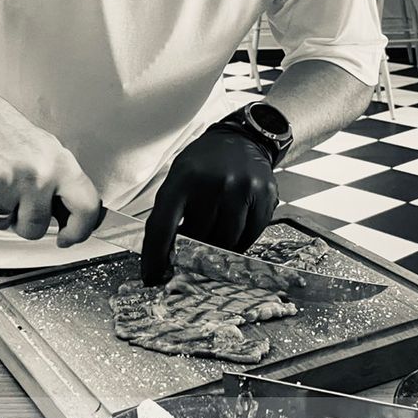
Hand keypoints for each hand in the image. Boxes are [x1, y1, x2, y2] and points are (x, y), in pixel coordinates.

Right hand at [0, 90, 102, 245]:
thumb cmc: (11, 135)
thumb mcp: (48, 152)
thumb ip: (61, 184)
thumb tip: (73, 220)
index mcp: (61, 165)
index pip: (86, 207)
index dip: (78, 231)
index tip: (66, 238)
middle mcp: (39, 173)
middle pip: (34, 228)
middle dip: (20, 221)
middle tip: (13, 197)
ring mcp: (8, 178)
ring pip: (1, 223)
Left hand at [140, 125, 278, 285]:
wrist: (242, 140)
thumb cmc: (205, 163)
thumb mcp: (179, 177)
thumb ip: (170, 213)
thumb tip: (163, 258)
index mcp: (184, 177)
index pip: (163, 226)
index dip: (155, 256)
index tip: (152, 278)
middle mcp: (214, 182)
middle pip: (198, 239)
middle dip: (192, 249)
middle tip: (192, 250)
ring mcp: (243, 189)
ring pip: (226, 242)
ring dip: (218, 247)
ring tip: (214, 234)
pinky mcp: (265, 196)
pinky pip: (249, 237)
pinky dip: (239, 241)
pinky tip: (234, 227)